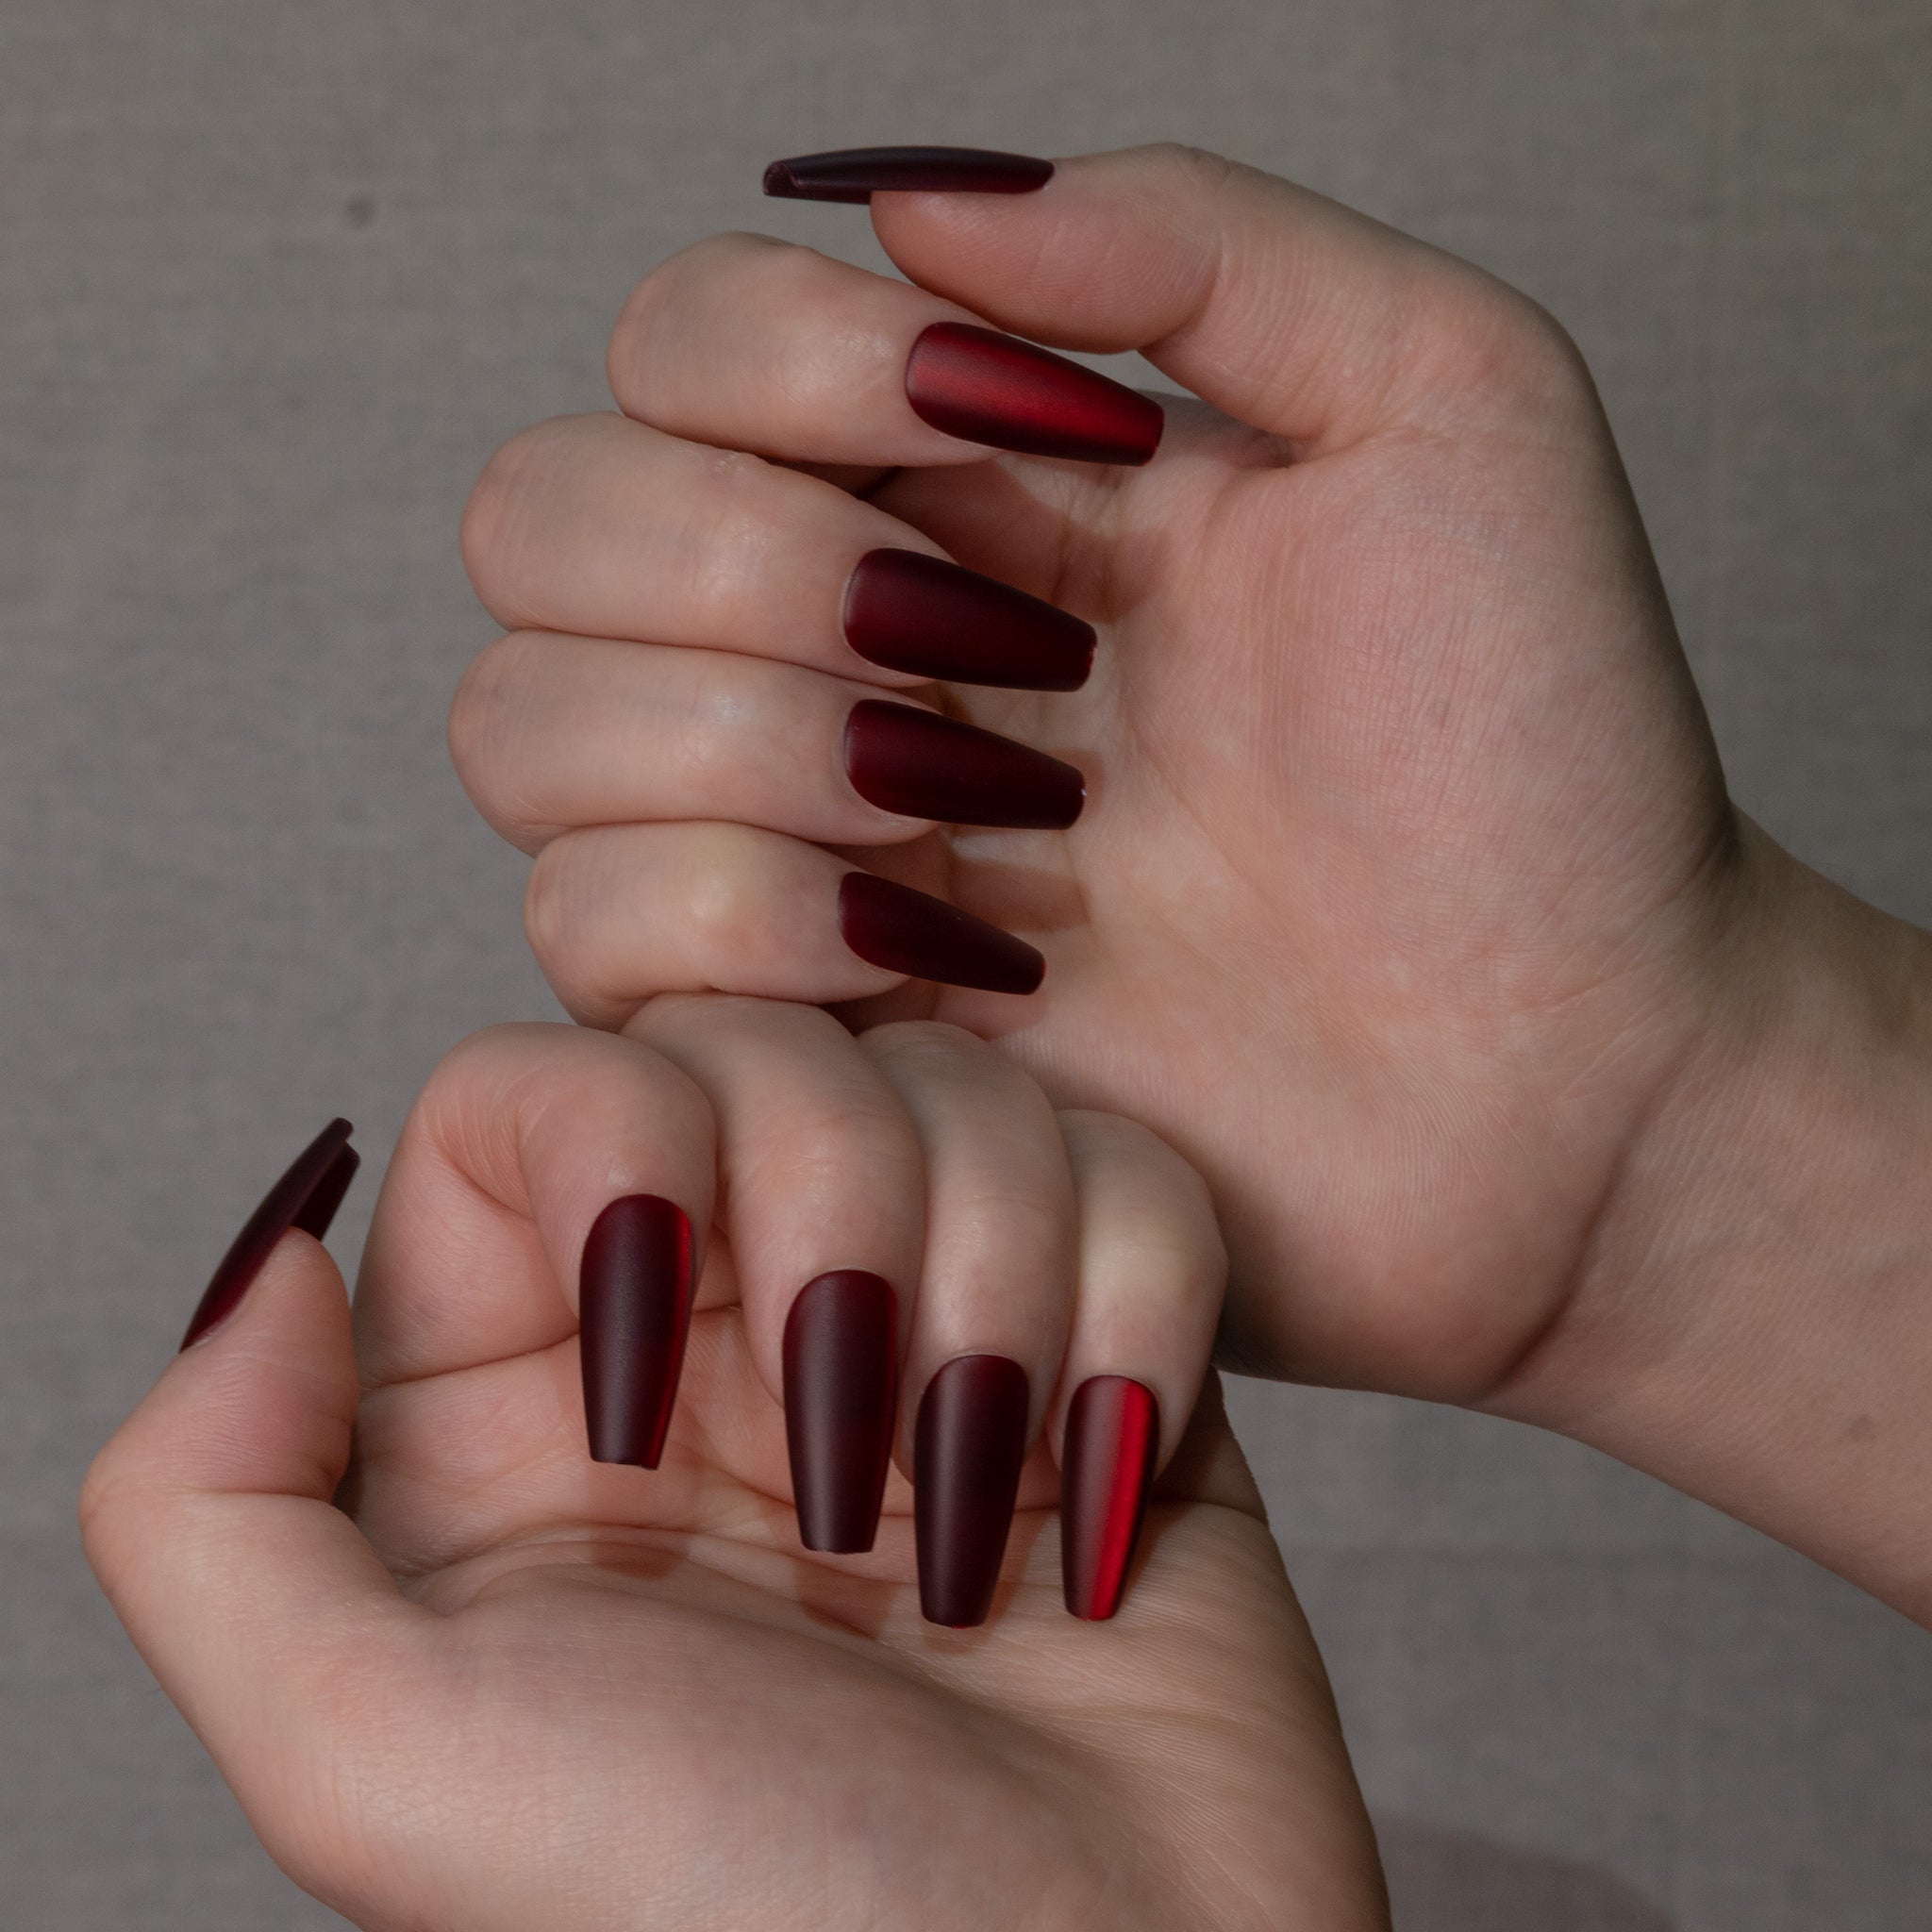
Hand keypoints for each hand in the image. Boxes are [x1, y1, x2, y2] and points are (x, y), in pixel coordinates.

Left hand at [82, 1002, 1387, 1930]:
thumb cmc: (742, 1922)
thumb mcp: (380, 1762)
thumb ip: (212, 1509)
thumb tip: (278, 1257)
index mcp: (528, 1387)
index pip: (538, 1083)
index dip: (619, 1155)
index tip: (666, 1392)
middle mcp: (721, 1324)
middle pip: (762, 1041)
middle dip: (836, 1215)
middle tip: (848, 1475)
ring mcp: (921, 1313)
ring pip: (958, 1086)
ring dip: (993, 1282)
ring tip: (975, 1502)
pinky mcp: (1098, 1330)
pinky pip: (1133, 1171)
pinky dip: (1135, 1312)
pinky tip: (1098, 1485)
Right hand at [450, 142, 1745, 1411]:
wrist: (1570, 1079)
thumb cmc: (1542, 763)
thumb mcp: (1449, 408)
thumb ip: (1200, 238)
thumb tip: (904, 195)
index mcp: (971, 481)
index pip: (684, 341)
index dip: (792, 367)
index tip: (1026, 453)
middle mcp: (843, 645)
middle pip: (541, 518)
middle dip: (742, 567)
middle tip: (1000, 660)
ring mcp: (801, 846)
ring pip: (525, 728)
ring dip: (749, 751)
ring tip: (1002, 818)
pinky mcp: (795, 1033)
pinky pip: (595, 934)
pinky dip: (750, 929)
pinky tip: (969, 965)